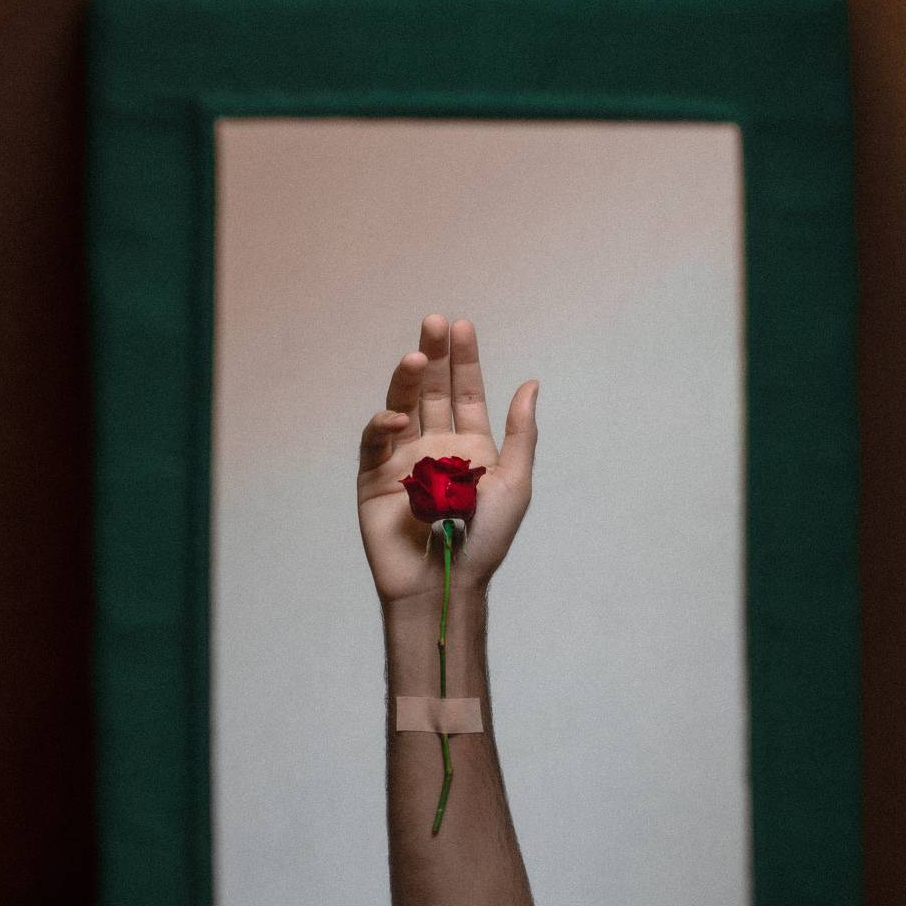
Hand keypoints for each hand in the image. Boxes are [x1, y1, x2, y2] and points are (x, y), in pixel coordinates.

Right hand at [357, 314, 538, 606]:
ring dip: (408, 380)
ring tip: (417, 357)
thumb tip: (531, 383)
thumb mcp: (515, 482)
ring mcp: (402, 458)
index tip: (462, 327)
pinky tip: (399, 417)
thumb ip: (521, 433)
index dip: (464, 359)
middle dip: (434, 355)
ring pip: (403, 406)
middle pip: (432, 390)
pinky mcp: (374, 477)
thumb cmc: (484, 540)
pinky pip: (376, 441)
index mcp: (470, 445)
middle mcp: (435, 445)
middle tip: (434, 322)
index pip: (465, 391)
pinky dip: (384, 424)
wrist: (445, 582)